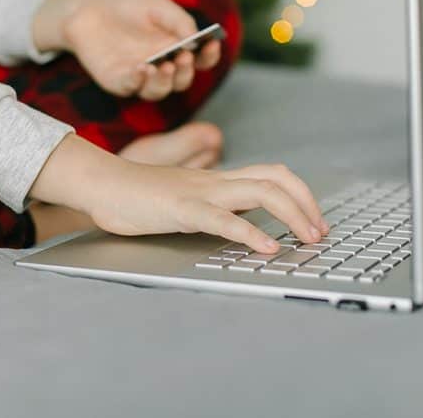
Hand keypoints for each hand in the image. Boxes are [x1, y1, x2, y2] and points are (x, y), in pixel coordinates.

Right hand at [29, 135, 328, 251]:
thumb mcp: (185, 201)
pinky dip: (250, 232)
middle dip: (306, 203)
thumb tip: (239, 224)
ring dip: (292, 214)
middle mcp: (216, 181)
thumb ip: (211, 207)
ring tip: (307, 239)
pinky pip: (222, 217)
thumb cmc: (138, 197)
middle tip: (320, 233)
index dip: (301, 194)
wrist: (101, 185)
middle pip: (276, 177)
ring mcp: (200, 192)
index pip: (271, 174)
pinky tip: (266, 248)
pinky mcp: (182, 209)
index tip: (315, 221)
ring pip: (260, 191)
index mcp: (218, 180)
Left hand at [32, 0, 220, 100]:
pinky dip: (137, 81)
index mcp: (176, 47)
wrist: (87, 5)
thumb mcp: (157, 5)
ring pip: (158, 91)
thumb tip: (196, 40)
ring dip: (164, 82)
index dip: (209, 55)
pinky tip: (141, 68)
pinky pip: (130, 87)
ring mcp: (139, 75)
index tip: (212, 43)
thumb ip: (178, 21)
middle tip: (184, 58)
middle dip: (186, 71)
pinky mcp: (116, 80)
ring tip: (163, 66)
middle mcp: (161, 65)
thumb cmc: (126, 3)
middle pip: (181, 80)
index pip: (200, 60)